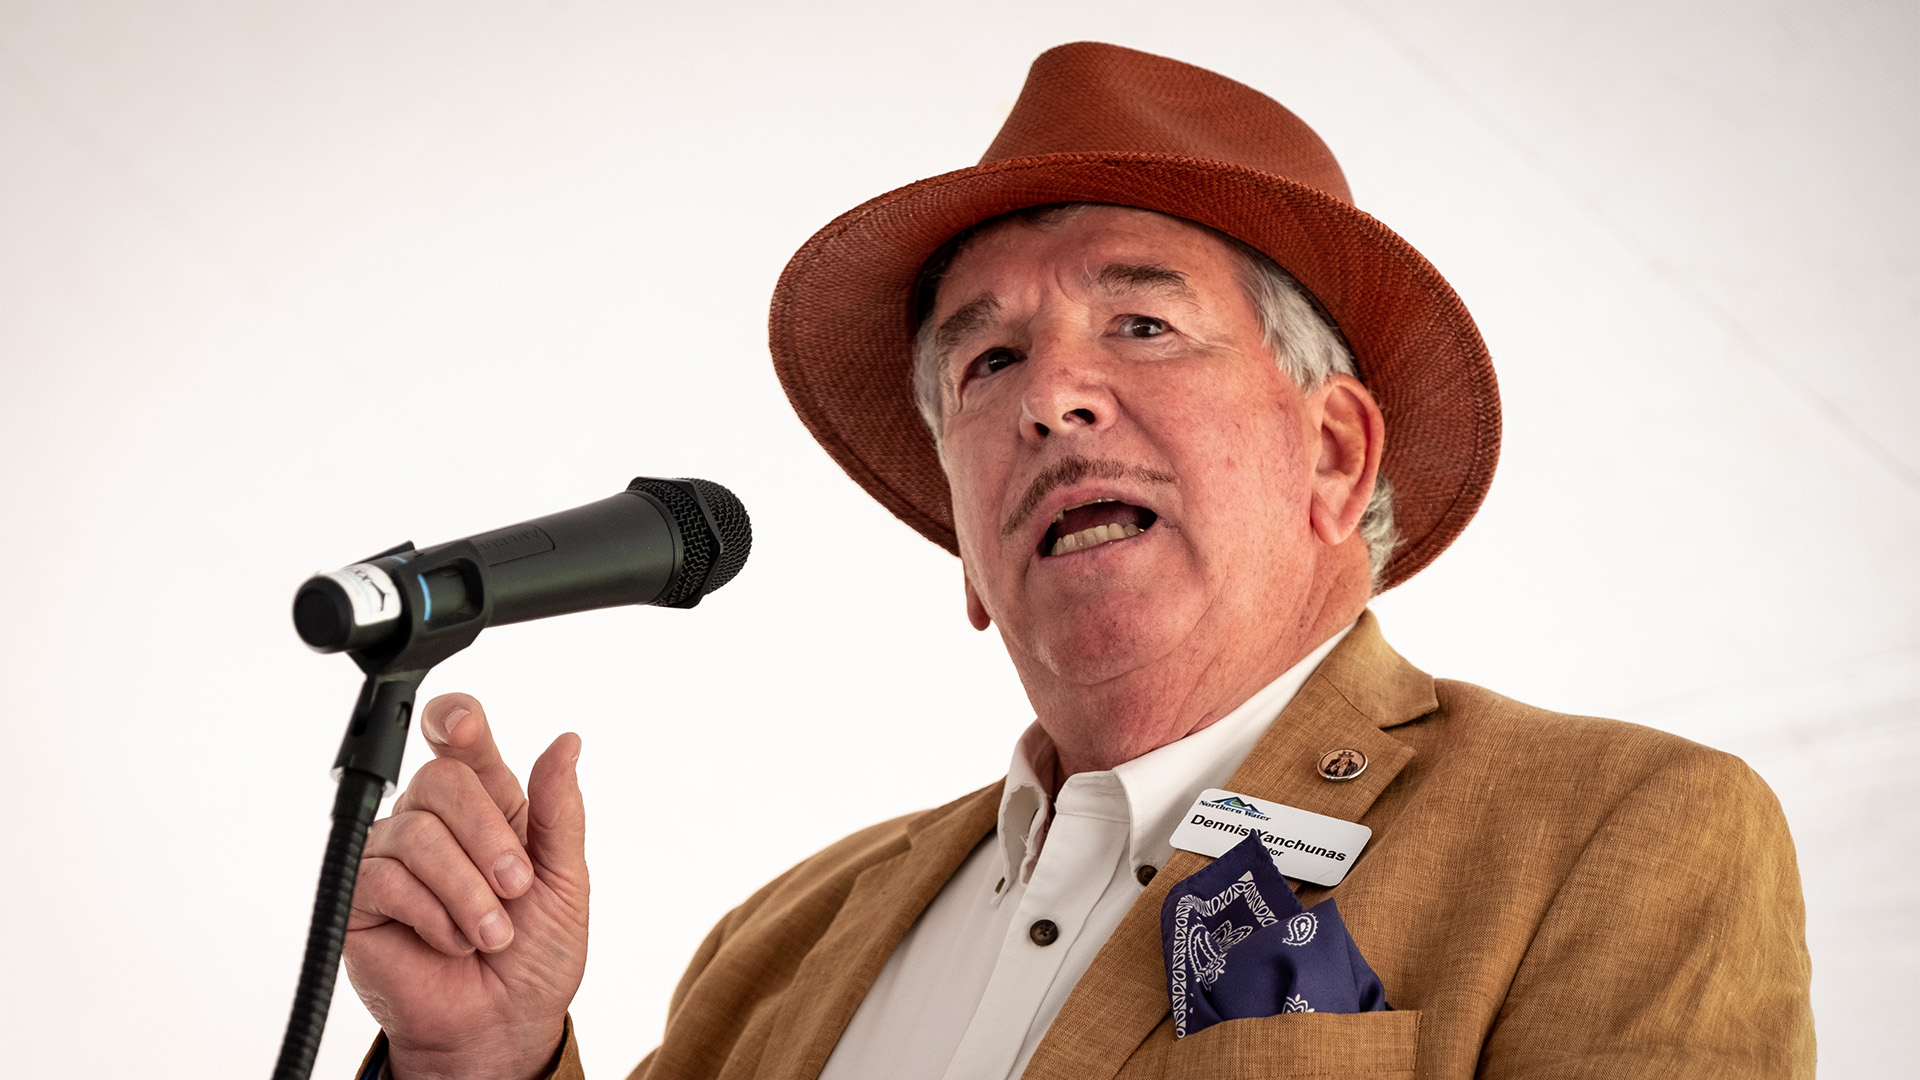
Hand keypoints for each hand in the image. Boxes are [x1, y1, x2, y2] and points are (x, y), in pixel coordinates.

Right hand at [341, 694, 587, 1079]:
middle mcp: (435, 821)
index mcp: (488, 803)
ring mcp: (393, 855)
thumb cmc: (536, 955)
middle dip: (488, 837)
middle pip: (441, 778)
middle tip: (517, 888)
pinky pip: (385, 878)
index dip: (454, 719)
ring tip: (491, 934)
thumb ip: (561, 810)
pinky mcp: (359, 897)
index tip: (464, 726)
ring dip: (466, 890)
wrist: (504, 1024)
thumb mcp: (566, 879)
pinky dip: (432, 914)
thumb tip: (567, 741)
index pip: (459, 740)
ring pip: (416, 832)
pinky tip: (450, 942)